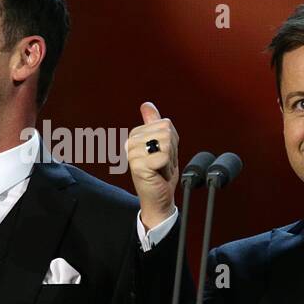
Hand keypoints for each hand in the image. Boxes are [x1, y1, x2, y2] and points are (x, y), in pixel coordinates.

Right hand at [126, 101, 178, 229]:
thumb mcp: (161, 144)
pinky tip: (159, 174)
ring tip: (161, 168)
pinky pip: (163, 156)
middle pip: (166, 132)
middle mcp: (131, 142)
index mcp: (135, 134)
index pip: (166, 124)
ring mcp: (133, 153)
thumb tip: (146, 104)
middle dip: (172, 150)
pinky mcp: (138, 165)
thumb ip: (154, 124)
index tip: (163, 154)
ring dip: (170, 159)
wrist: (158, 198)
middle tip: (163, 164)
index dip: (172, 141)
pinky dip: (167, 167)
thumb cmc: (160, 173)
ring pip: (166, 143)